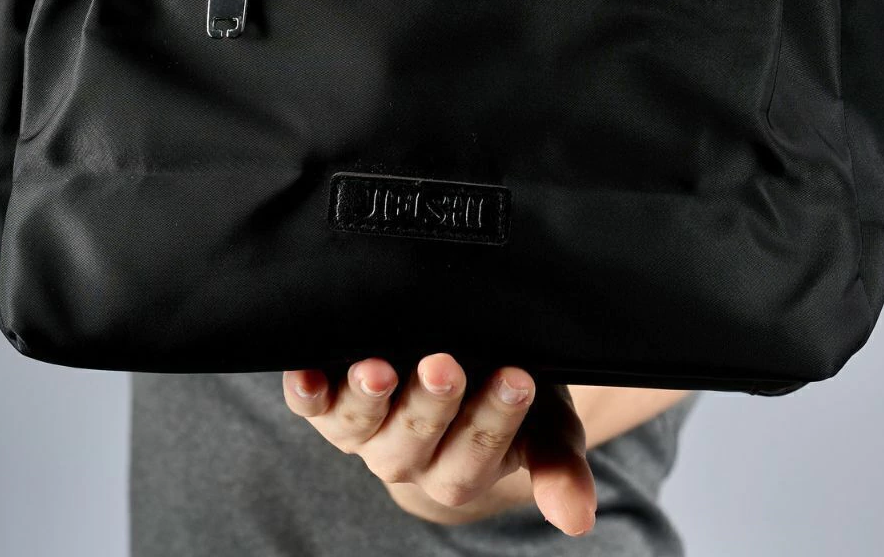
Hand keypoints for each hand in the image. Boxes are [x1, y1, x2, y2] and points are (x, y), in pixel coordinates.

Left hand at [282, 352, 596, 535]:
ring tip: (378, 370)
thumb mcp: (545, 424)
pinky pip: (310, 405)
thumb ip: (559, 465)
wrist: (467, 366)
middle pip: (415, 441)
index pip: (477, 456)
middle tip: (445, 365)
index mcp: (461, 469)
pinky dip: (306, 392)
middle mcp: (408, 457)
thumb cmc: (509, 390)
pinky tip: (306, 373)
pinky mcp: (328, 403)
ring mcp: (365, 432)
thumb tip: (577, 518)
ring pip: (360, 427)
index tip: (518, 378)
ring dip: (366, 400)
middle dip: (431, 404)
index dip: (495, 420)